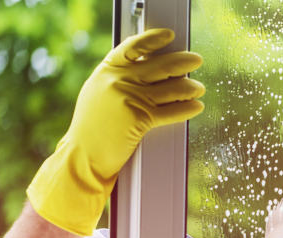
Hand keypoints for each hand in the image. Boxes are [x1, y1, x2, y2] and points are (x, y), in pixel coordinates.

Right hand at [27, 28, 204, 235]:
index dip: (153, 40)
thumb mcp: (99, 93)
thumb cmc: (93, 127)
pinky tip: (197, 106)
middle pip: (158, 66)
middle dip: (182, 62)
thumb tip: (147, 67)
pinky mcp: (139, 119)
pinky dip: (187, 108)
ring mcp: (129, 99)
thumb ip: (118, 78)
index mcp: (107, 71)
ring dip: (189, 87)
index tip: (169, 37)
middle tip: (197, 59)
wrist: (83, 154)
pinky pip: (171, 111)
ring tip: (199, 88)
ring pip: (169, 89)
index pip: (133, 47)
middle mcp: (118, 81)